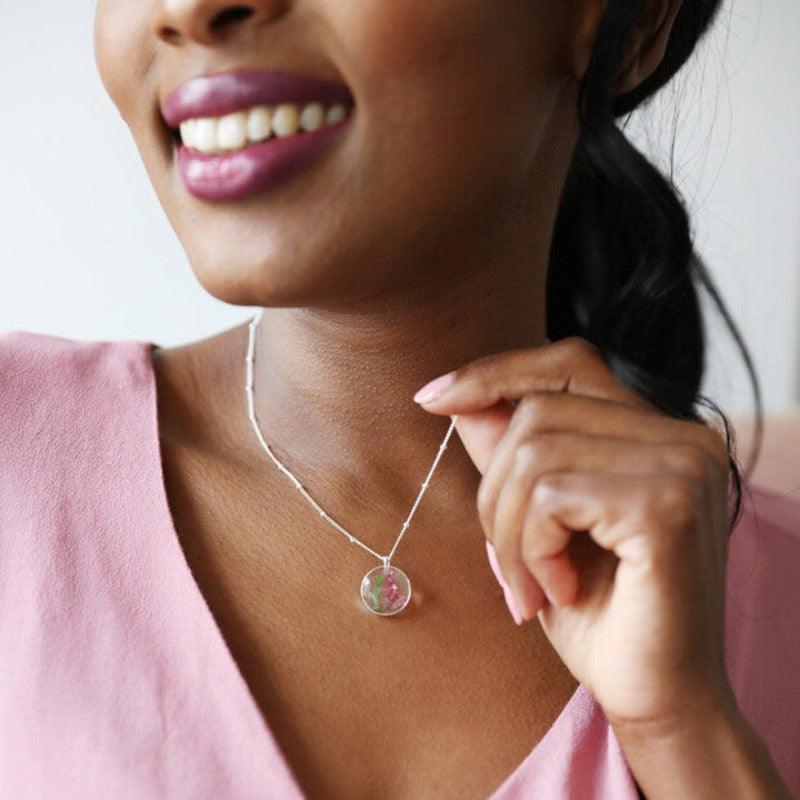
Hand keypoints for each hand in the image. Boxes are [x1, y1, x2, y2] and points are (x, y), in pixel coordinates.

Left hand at [414, 337, 734, 729]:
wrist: (657, 700)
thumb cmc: (598, 613)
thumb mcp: (537, 522)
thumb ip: (508, 454)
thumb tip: (456, 397)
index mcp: (659, 433)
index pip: (567, 364)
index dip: (495, 372)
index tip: (432, 398)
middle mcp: (685, 436)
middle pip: (536, 413)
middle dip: (495, 493)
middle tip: (508, 565)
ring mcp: (683, 465)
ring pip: (535, 454)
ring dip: (509, 532)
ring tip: (530, 586)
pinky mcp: (667, 506)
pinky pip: (551, 496)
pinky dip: (531, 549)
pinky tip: (558, 592)